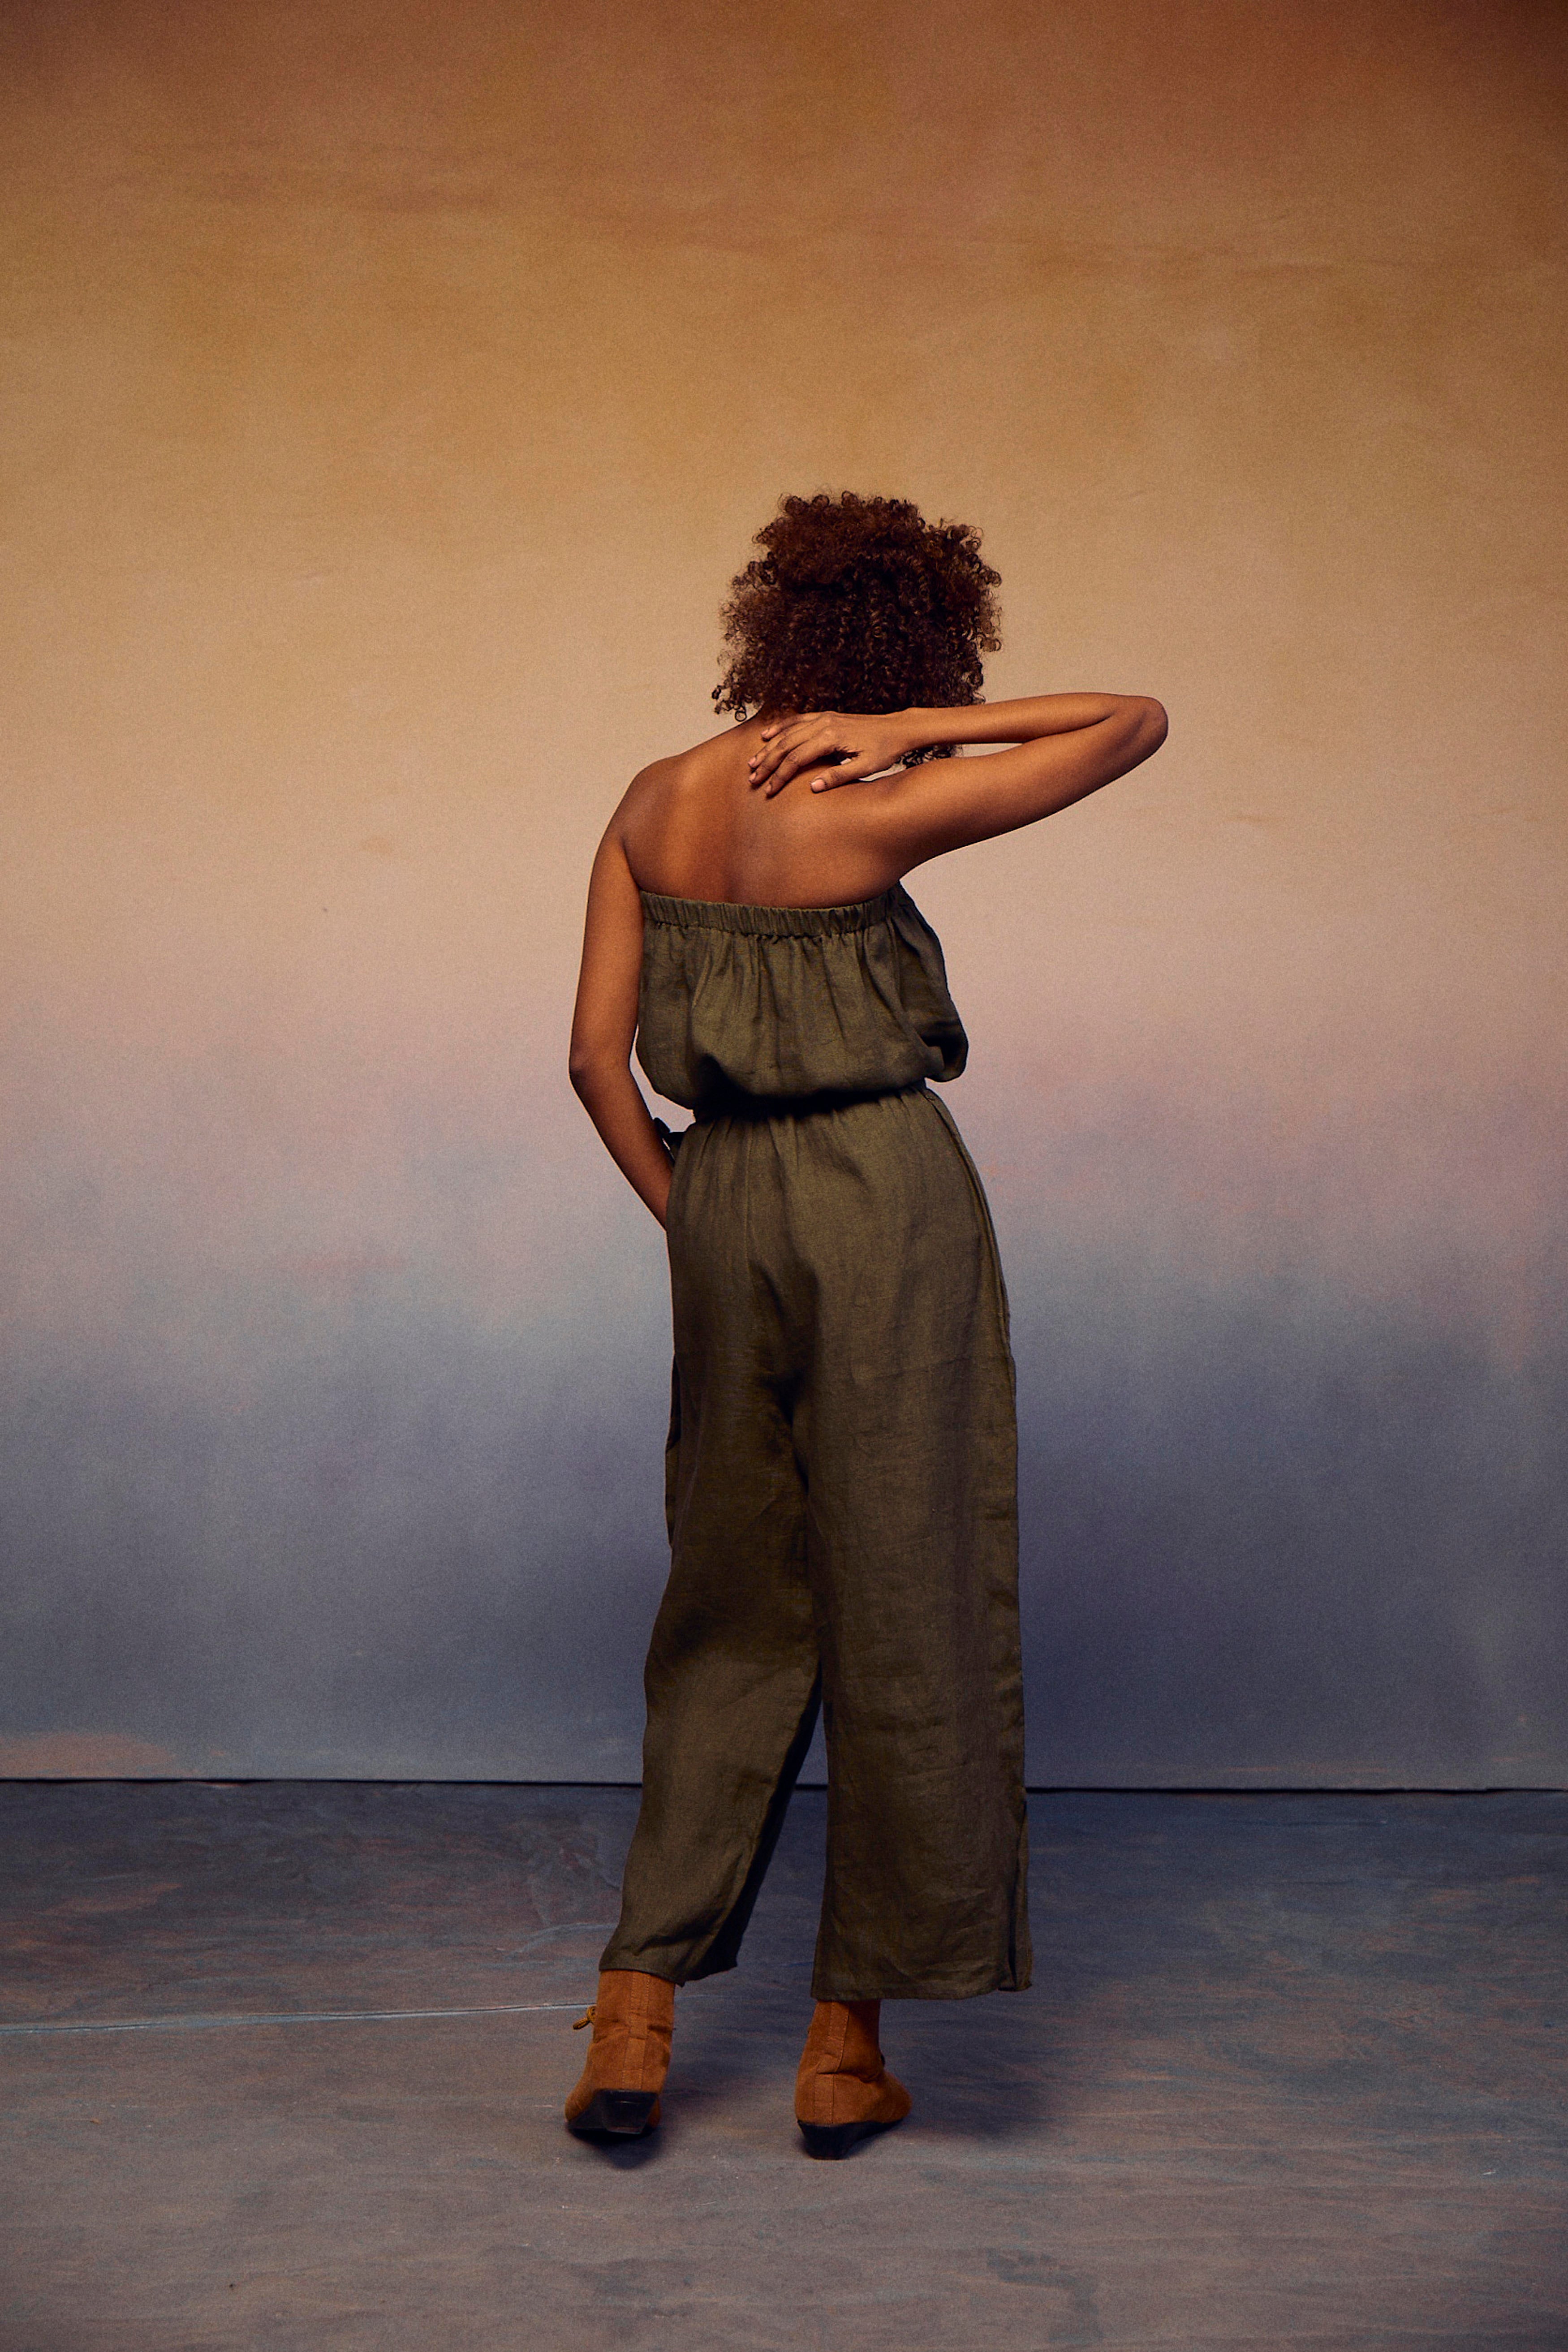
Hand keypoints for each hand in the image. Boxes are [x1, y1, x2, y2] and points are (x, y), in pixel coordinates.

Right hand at [748, 711, 913, 798]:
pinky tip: (767, 735)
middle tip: (752, 778)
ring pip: (788, 731)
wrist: (897, 729)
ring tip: (753, 761)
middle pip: (787, 744)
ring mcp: (824, 717)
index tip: (768, 790)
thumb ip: (838, 777)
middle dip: (768, 763)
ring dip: (769, 747)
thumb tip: (812, 787)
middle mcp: (824, 723)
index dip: (780, 776)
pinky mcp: (826, 716)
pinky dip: (780, 727)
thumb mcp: (865, 767)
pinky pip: (797, 720)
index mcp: (832, 737)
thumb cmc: (884, 750)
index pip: (797, 759)